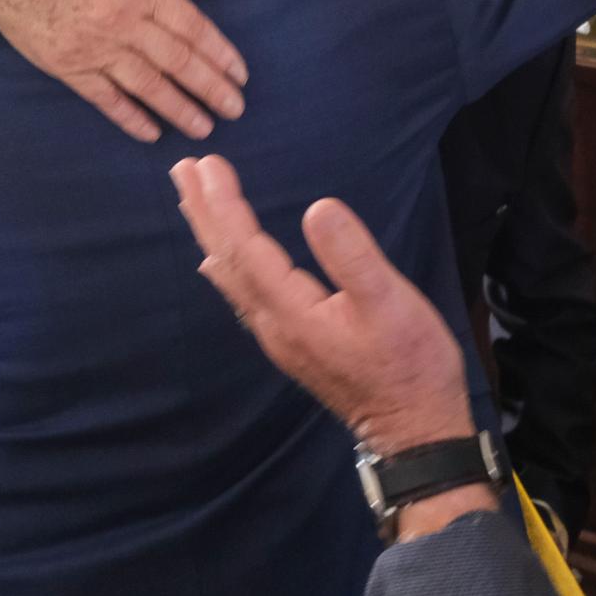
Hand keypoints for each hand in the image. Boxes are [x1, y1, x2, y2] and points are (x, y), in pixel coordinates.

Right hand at [0, 0, 246, 142]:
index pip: (192, 27)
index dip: (220, 53)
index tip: (240, 75)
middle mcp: (124, 22)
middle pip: (177, 60)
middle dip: (210, 88)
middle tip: (235, 110)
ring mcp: (96, 49)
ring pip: (147, 85)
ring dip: (178, 109)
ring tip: (203, 127)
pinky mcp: (70, 69)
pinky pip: (106, 98)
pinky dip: (129, 117)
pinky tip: (151, 133)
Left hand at [171, 155, 476, 458]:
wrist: (414, 430)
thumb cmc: (409, 366)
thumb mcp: (390, 304)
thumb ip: (352, 256)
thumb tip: (318, 208)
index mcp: (292, 311)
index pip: (245, 248)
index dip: (225, 205)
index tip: (206, 164)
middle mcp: (274, 325)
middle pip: (227, 261)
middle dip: (205, 214)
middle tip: (181, 170)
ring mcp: (281, 338)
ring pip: (233, 277)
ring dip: (212, 235)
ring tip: (193, 203)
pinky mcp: (293, 343)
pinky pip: (244, 293)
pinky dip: (228, 264)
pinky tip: (223, 262)